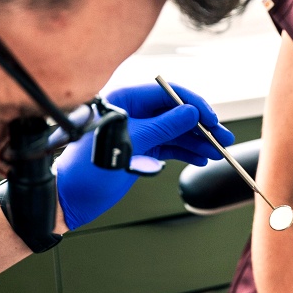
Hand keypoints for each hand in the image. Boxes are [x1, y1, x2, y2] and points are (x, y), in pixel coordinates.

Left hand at [56, 82, 234, 229]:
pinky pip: (168, 148)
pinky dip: (185, 153)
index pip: (167, 94)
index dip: (192, 104)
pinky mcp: (139, 152)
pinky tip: (200, 158)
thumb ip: (162, 127)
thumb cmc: (87, 168)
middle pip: (175, 113)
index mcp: (125, 101)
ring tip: (217, 151)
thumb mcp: (129, 144)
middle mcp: (133, 113)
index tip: (210, 119)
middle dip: (200, 125)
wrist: (70, 199)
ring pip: (174, 132)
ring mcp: (138, 133)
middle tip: (222, 137)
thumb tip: (190, 113)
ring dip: (196, 141)